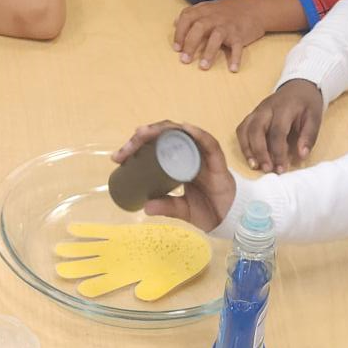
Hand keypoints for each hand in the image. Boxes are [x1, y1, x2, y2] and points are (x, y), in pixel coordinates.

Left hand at [54, 220, 210, 299]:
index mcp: (131, 276)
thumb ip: (155, 288)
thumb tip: (140, 294)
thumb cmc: (182, 265)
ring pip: (93, 250)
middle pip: (95, 267)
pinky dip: (87, 231)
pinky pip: (101, 232)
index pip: (109, 284)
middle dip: (77, 268)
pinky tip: (72, 229)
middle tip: (59, 270)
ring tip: (58, 250)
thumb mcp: (171, 280)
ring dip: (76, 251)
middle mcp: (122, 263)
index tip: (82, 291)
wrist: (189, 247)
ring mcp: (120, 247)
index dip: (96, 287)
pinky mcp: (123, 233)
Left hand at [111, 121, 234, 229]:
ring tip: (144, 133)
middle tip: (126, 148)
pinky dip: (197, 133)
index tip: (118, 159)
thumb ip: (165, 207)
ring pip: (181, 133)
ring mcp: (202, 154)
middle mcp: (188, 153)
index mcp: (176, 162)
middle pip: (164, 135)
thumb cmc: (207, 210)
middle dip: (142, 137)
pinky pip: (207, 142)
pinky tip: (184, 128)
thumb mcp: (181, 209)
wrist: (230, 219)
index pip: (154, 147)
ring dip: (162, 129)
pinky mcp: (216, 159)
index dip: (135, 148)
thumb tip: (144, 208)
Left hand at [174, 0, 267, 72]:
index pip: (187, 18)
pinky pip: (237, 47)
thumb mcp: (209, 7)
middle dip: (190, 44)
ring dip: (209, 52)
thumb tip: (175, 23)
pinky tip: (233, 69)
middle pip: (199, 27)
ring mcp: (228, 26)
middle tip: (184, 60)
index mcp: (205, 10)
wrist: (255, 8)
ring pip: (216, 37)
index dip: (179, 33)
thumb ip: (193, 14)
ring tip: (203, 67)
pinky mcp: (240, 34)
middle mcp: (215, 17)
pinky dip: (235, 58)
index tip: (176, 48)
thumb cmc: (229, 10)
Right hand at [237, 79, 323, 172]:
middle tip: (267, 169)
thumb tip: (301, 155)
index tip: (281, 168)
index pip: (277, 131)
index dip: (278, 152)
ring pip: (245, 129)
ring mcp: (257, 111)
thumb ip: (309, 136)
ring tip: (255, 166)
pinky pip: (242, 129)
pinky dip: (243, 144)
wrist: (298, 87)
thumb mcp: (315, 117)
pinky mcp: (252, 115)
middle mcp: (266, 108)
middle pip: (256, 130)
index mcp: (284, 107)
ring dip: (248, 150)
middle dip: (260, 152)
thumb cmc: (307, 104)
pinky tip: (251, 158)